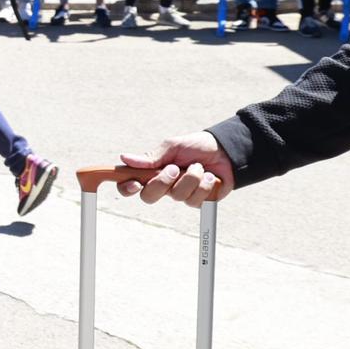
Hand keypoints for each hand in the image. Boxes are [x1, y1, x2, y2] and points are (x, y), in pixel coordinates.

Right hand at [118, 134, 236, 207]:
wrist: (225, 152)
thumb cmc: (195, 147)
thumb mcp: (172, 146)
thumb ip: (151, 156)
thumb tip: (124, 158)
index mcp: (152, 172)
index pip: (129, 184)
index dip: (126, 188)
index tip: (135, 182)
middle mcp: (163, 185)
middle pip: (149, 197)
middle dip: (162, 183)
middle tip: (175, 169)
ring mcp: (180, 195)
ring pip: (176, 196)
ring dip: (191, 178)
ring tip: (199, 167)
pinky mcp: (197, 201)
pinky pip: (195, 200)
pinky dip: (204, 185)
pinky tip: (209, 177)